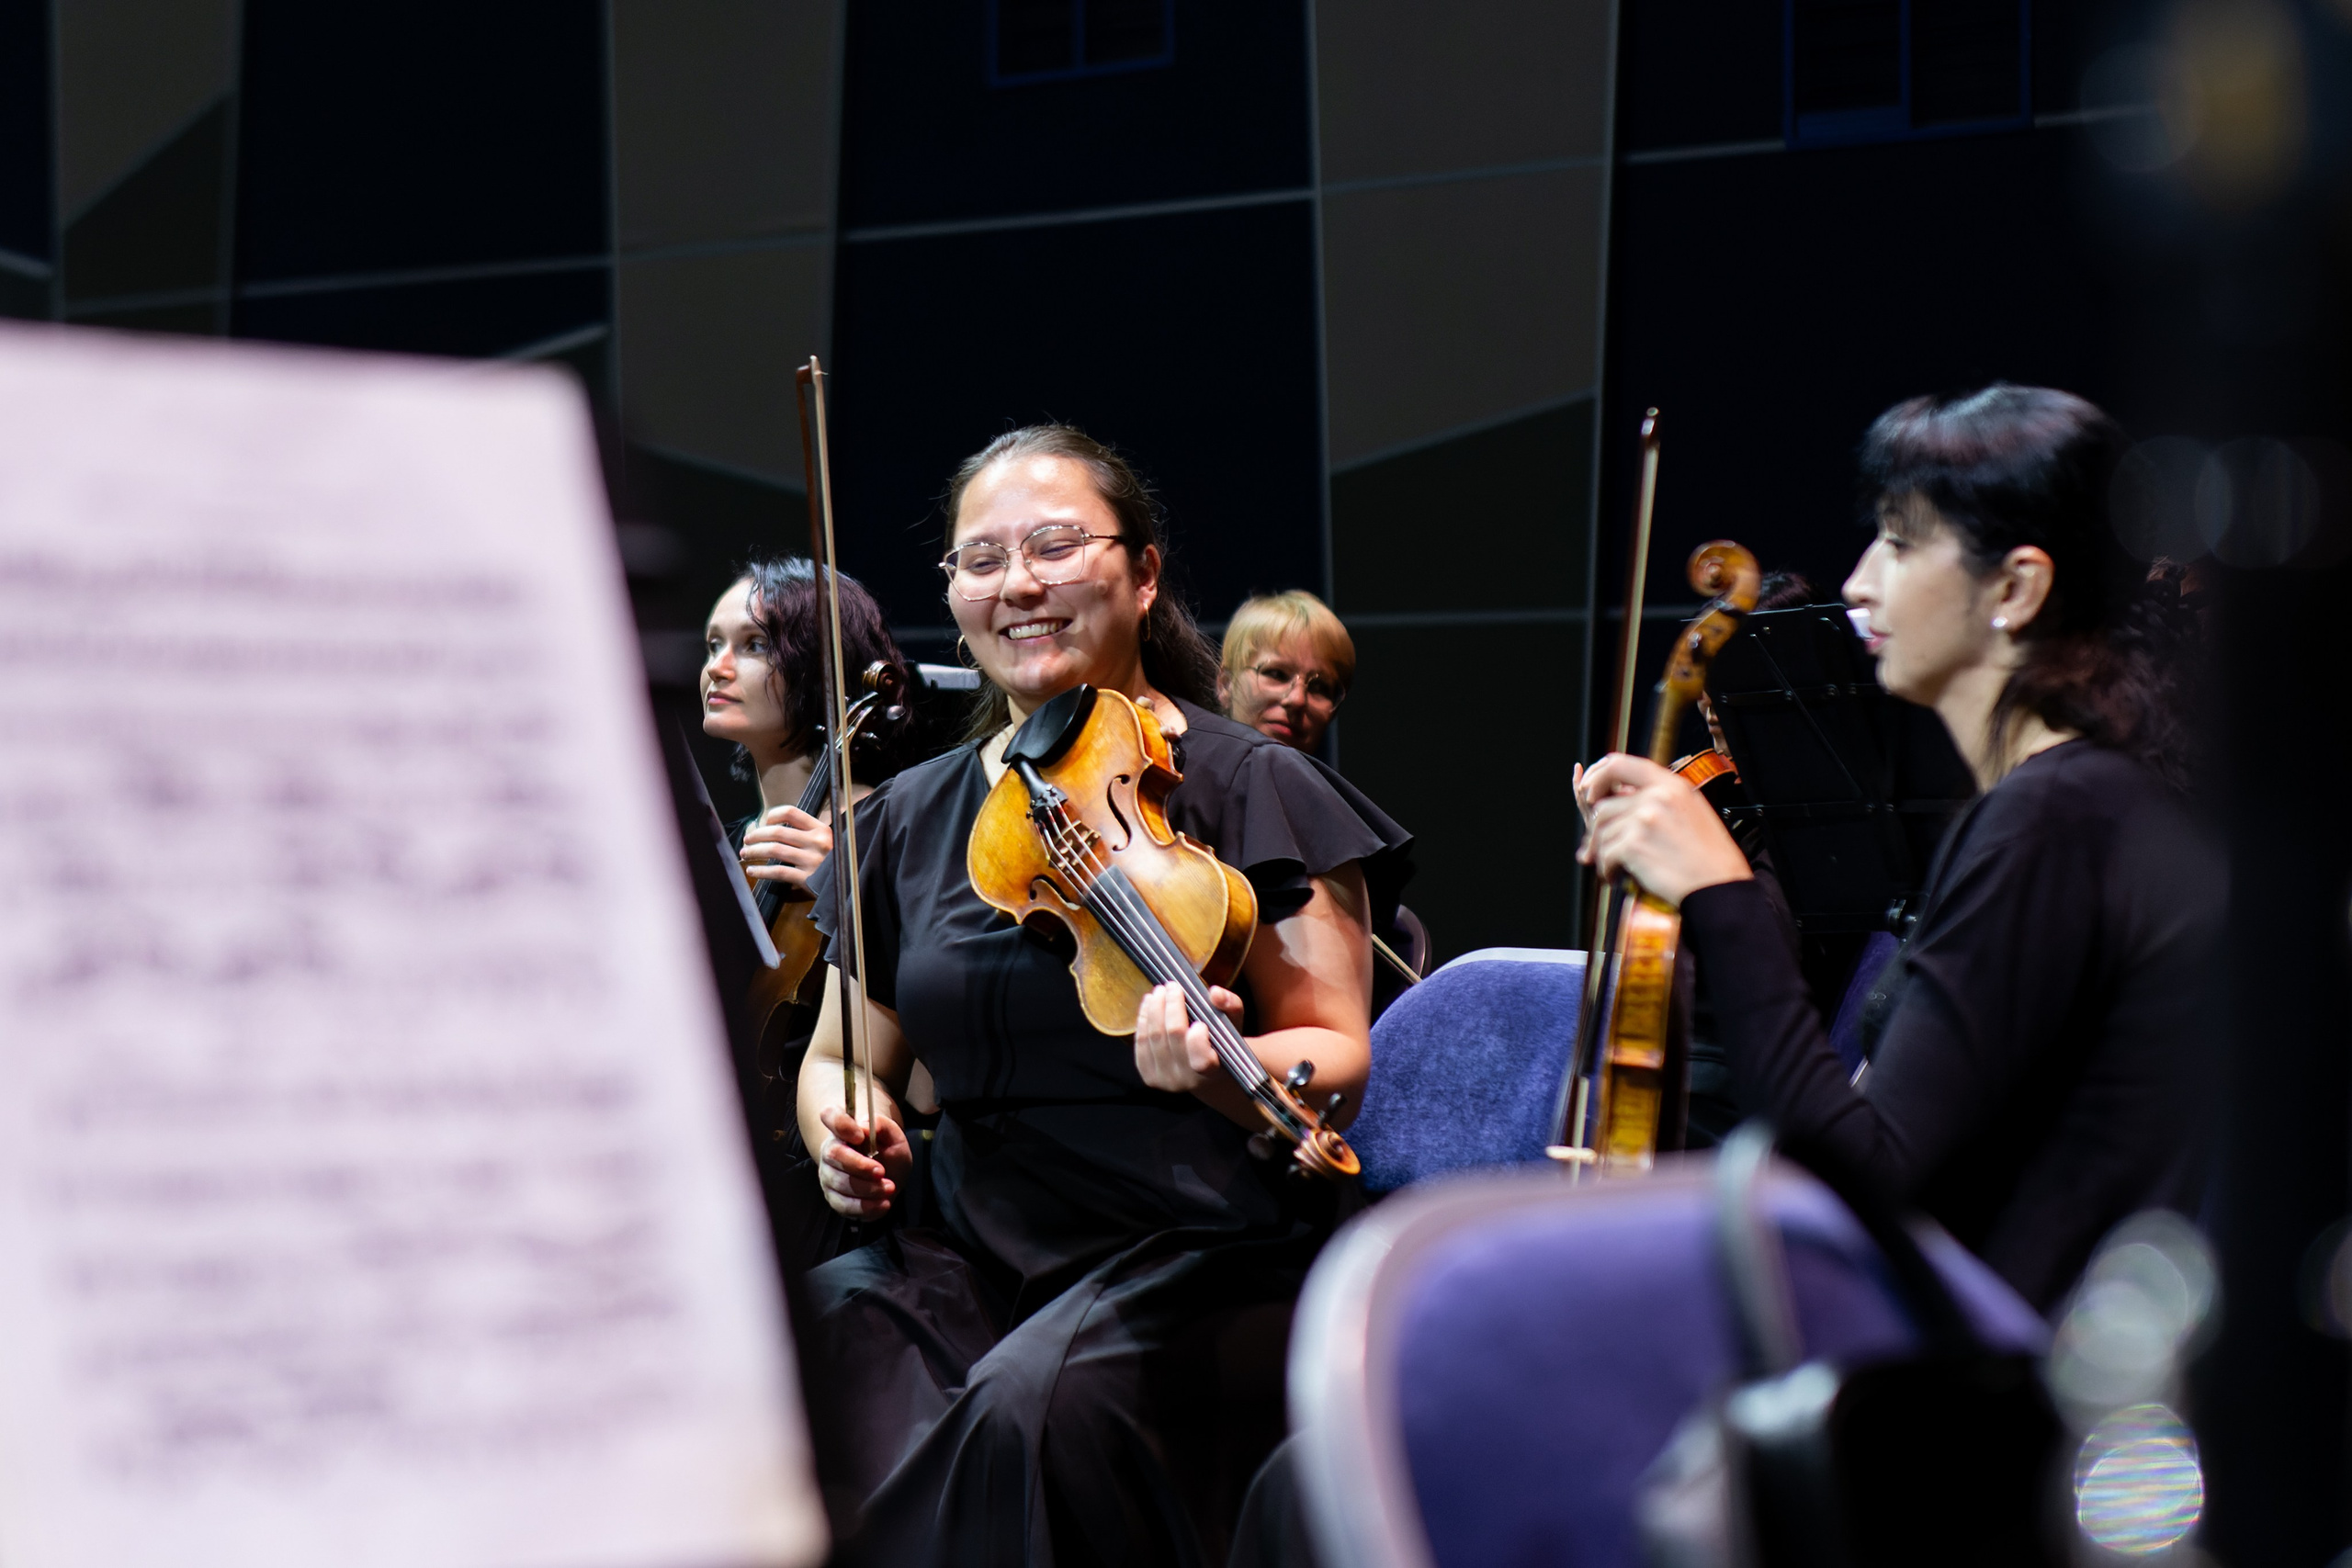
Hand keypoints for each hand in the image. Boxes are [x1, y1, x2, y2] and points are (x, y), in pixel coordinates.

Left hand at [741, 804, 831, 889]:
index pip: (791, 812)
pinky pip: (778, 872)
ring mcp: (812, 860)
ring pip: (775, 850)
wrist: (848, 885)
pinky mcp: (807, 878)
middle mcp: (816, 842)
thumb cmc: (834, 862)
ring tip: (745, 854)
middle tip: (747, 840)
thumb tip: (775, 828)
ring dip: (755, 851)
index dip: (773, 815)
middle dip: (757, 835)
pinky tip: (753, 871)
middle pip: (778, 832)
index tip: (764, 822)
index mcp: (820, 829)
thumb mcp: (827, 841)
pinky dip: (761, 871)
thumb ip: (807, 833)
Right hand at [815, 1103, 911, 1218]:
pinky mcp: (834, 1197)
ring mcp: (829, 1175)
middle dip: (859, 1165)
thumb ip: (883, 1125)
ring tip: (889, 1187)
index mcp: (843, 1129)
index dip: (841, 1125)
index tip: (861, 1136)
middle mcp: (830, 1150)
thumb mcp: (894, 1136)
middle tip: (881, 1171)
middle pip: (833, 1155)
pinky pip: (843, 1205)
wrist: (889, 1175)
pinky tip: (883, 1204)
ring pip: (839, 1182)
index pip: (830, 1116)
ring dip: (867, 1188)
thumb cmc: (888, 1152)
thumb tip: (866, 1126)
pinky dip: (865, 1207)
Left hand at [1134, 983, 1242, 1092]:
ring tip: (1159, 992)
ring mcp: (1166, 1080)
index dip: (1197, 1040)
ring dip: (1154, 1009)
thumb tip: (1215, 992)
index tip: (1199, 1021)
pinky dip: (1143, 1020)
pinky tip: (1148, 1005)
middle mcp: (1188, 1080)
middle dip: (1171, 1007)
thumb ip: (1231, 1006)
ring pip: (1154, 1037)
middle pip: (1173, 1037)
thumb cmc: (1222, 1044)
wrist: (1206, 1074)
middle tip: (1172, 986)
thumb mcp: (1233, 1025)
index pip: (1201, 1061)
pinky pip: (1141, 1043)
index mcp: (1212, 1072)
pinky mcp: (1149, 1075)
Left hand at [1576, 753, 1753, 905]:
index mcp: (1671, 785)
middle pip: (1604, 806)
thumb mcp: (1693, 811)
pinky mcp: (1634, 845)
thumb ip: (1661, 799)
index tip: (1589, 794)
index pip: (1618, 764)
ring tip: (1613, 866)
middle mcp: (1657, 796)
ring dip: (1602, 853)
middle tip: (1596, 848)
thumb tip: (1622, 797)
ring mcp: (1644, 819)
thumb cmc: (1710, 857)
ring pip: (1601, 832)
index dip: (1596, 777)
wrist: (1720, 887)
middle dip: (1596, 831)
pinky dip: (1606, 869)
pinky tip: (1617, 877)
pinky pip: (1605, 854)